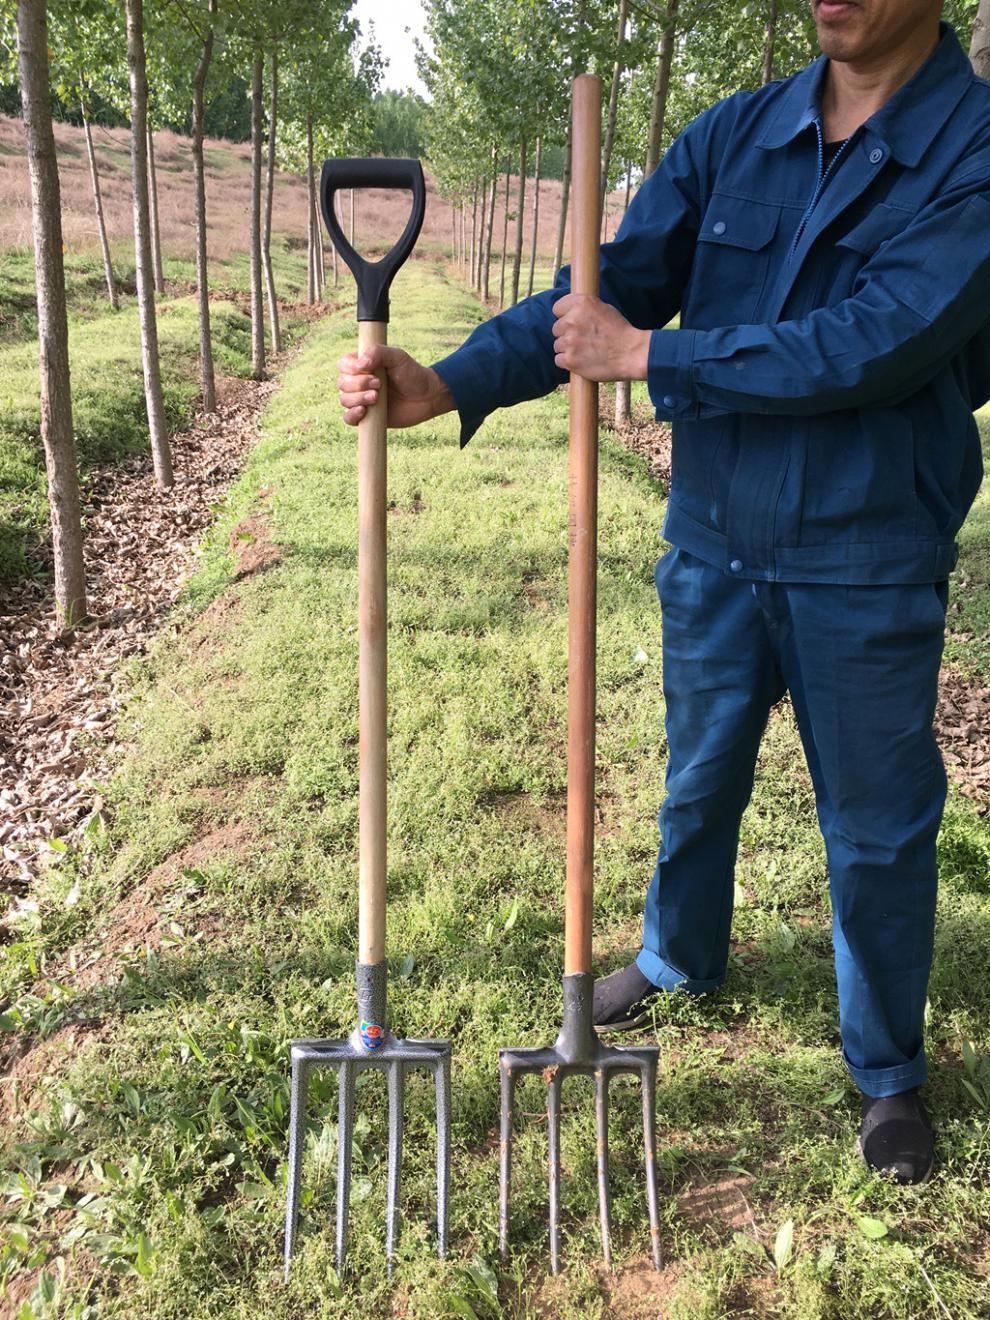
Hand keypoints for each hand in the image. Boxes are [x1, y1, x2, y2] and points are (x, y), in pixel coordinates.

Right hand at [337, 344, 453, 428]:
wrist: (427, 397)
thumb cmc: (412, 374)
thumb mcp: (398, 357)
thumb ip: (378, 352)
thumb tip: (360, 363)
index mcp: (363, 365)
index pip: (343, 365)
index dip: (350, 368)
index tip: (367, 369)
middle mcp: (359, 382)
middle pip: (342, 383)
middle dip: (358, 384)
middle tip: (379, 384)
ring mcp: (362, 400)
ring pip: (344, 400)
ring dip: (358, 398)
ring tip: (377, 397)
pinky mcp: (367, 417)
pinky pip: (348, 418)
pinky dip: (352, 415)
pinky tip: (364, 411)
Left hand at [551, 294, 649, 381]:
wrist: (631, 353)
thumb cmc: (619, 331)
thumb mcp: (603, 308)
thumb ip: (583, 308)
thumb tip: (568, 311)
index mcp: (581, 303)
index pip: (557, 308)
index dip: (565, 316)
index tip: (573, 323)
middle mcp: (572, 320)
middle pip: (556, 328)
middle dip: (567, 334)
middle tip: (583, 340)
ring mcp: (569, 341)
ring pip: (557, 345)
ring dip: (568, 349)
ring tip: (585, 351)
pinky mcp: (569, 360)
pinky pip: (559, 360)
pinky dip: (568, 362)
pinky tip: (582, 361)